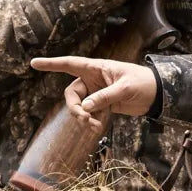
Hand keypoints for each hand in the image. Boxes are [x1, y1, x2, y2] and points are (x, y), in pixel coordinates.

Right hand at [30, 56, 157, 128]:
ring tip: (95, 127)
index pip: (70, 64)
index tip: (34, 63)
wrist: (157, 95)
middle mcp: (93, 80)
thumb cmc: (143, 83)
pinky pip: (90, 114)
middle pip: (72, 94)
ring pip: (80, 106)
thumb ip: (105, 97)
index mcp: (96, 68)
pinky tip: (99, 127)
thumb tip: (86, 107)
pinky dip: (92, 121)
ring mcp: (97, 93)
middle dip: (75, 108)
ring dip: (84, 118)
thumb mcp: (125, 88)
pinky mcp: (103, 105)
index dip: (52, 64)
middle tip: (85, 119)